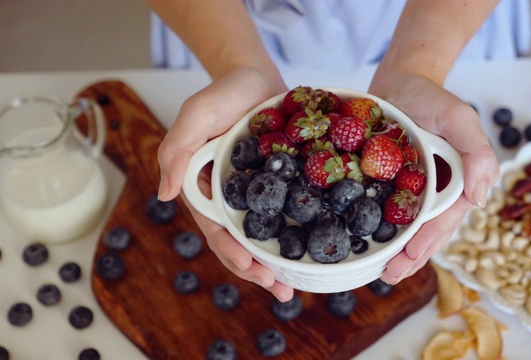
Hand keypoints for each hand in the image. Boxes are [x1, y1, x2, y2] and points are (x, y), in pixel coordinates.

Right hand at [157, 66, 293, 300]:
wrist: (253, 76)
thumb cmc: (219, 95)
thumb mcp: (194, 117)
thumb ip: (176, 152)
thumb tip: (165, 196)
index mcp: (206, 190)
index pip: (215, 229)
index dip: (230, 251)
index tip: (249, 266)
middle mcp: (231, 198)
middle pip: (241, 242)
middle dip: (257, 269)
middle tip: (280, 288)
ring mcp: (257, 193)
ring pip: (265, 234)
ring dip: (278, 261)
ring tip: (295, 285)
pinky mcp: (281, 184)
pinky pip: (288, 211)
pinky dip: (298, 232)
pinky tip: (315, 249)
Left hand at [368, 73, 499, 284]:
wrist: (401, 80)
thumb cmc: (433, 98)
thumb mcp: (460, 118)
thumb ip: (477, 153)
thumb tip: (480, 198)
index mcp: (455, 183)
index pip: (444, 218)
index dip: (428, 239)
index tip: (411, 254)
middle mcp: (434, 192)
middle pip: (425, 231)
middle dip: (410, 256)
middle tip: (390, 275)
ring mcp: (410, 190)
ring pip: (405, 228)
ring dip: (395, 252)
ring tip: (380, 272)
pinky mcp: (388, 183)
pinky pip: (383, 209)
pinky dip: (376, 227)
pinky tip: (362, 243)